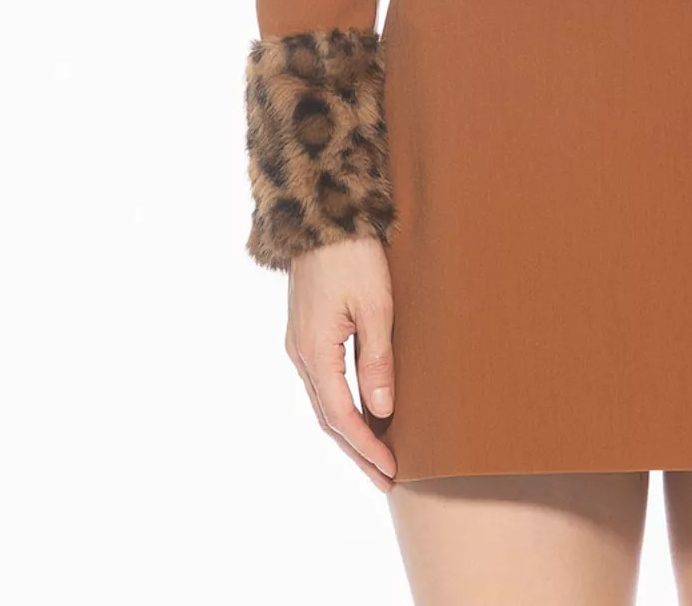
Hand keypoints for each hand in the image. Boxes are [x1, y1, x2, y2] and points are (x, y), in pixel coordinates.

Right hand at [285, 235, 397, 490]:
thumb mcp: (375, 305)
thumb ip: (377, 358)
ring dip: (349, 431)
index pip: (341, 416)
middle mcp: (301, 353)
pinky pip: (323, 382)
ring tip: (376, 455)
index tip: (391, 471)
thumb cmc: (352, 255)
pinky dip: (342, 406)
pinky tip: (360, 411)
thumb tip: (381, 410)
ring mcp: (300, 342)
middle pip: (328, 417)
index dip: (366, 447)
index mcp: (314, 351)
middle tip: (385, 478)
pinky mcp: (306, 330)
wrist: (322, 213)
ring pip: (324, 402)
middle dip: (357, 450)